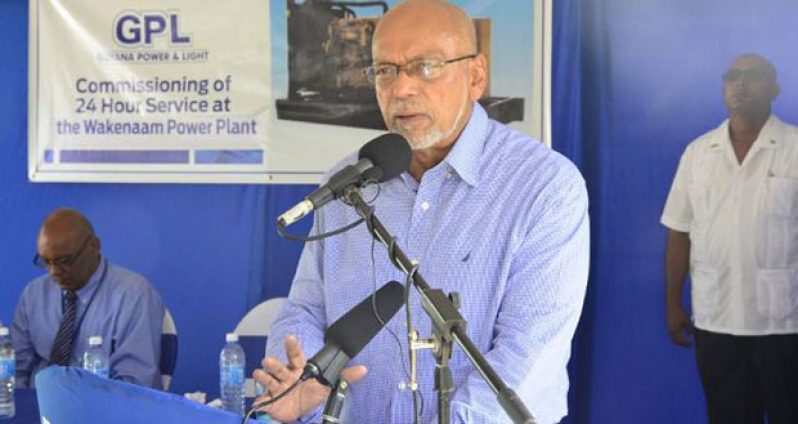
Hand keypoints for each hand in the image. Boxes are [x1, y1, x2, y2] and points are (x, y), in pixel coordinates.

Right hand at [252, 335, 367, 421]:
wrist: (297, 413)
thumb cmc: (311, 394)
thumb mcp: (329, 385)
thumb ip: (345, 376)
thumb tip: (364, 369)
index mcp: (300, 368)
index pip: (296, 355)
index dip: (293, 346)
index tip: (290, 337)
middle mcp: (288, 374)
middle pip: (281, 365)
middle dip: (276, 361)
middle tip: (271, 356)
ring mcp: (278, 385)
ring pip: (271, 377)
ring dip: (266, 373)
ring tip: (262, 369)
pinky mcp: (271, 397)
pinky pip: (265, 394)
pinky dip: (261, 392)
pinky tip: (259, 389)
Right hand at [666, 305, 692, 346]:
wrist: (672, 306)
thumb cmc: (680, 313)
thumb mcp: (687, 321)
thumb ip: (689, 329)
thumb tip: (691, 336)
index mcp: (675, 330)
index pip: (681, 341)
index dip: (686, 344)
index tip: (691, 344)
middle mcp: (670, 331)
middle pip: (676, 341)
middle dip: (682, 344)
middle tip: (688, 345)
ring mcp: (668, 328)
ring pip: (672, 339)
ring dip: (678, 342)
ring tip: (684, 342)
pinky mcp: (667, 326)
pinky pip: (671, 335)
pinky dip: (676, 338)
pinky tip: (680, 337)